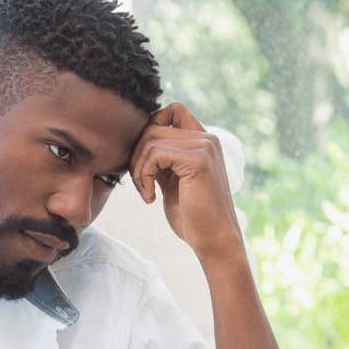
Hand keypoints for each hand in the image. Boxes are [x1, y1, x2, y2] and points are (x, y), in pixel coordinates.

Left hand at [129, 102, 244, 266]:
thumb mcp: (172, 178)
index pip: (171, 110)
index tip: (144, 162)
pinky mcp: (198, 160)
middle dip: (136, 156)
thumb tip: (136, 141)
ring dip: (138, 169)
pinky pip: (155, 154)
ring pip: (150, 140)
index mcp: (203, 140)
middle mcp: (207, 138)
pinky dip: (144, 176)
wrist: (212, 238)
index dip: (149, 129)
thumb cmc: (191, 213)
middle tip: (140, 184)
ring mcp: (204, 146)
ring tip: (145, 192)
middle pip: (152, 126)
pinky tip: (150, 198)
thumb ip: (161, 157)